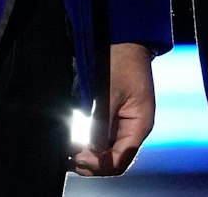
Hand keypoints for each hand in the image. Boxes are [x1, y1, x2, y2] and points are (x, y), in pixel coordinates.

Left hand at [72, 43, 154, 176]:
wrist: (123, 42)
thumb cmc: (121, 63)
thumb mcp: (109, 93)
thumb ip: (102, 123)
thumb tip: (93, 149)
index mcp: (139, 125)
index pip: (121, 158)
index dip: (99, 164)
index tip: (78, 159)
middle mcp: (134, 129)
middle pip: (115, 159)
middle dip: (92, 164)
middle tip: (68, 160)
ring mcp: (124, 124)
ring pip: (108, 151)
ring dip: (89, 156)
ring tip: (68, 156)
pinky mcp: (114, 117)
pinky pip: (103, 138)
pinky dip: (89, 144)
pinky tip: (74, 144)